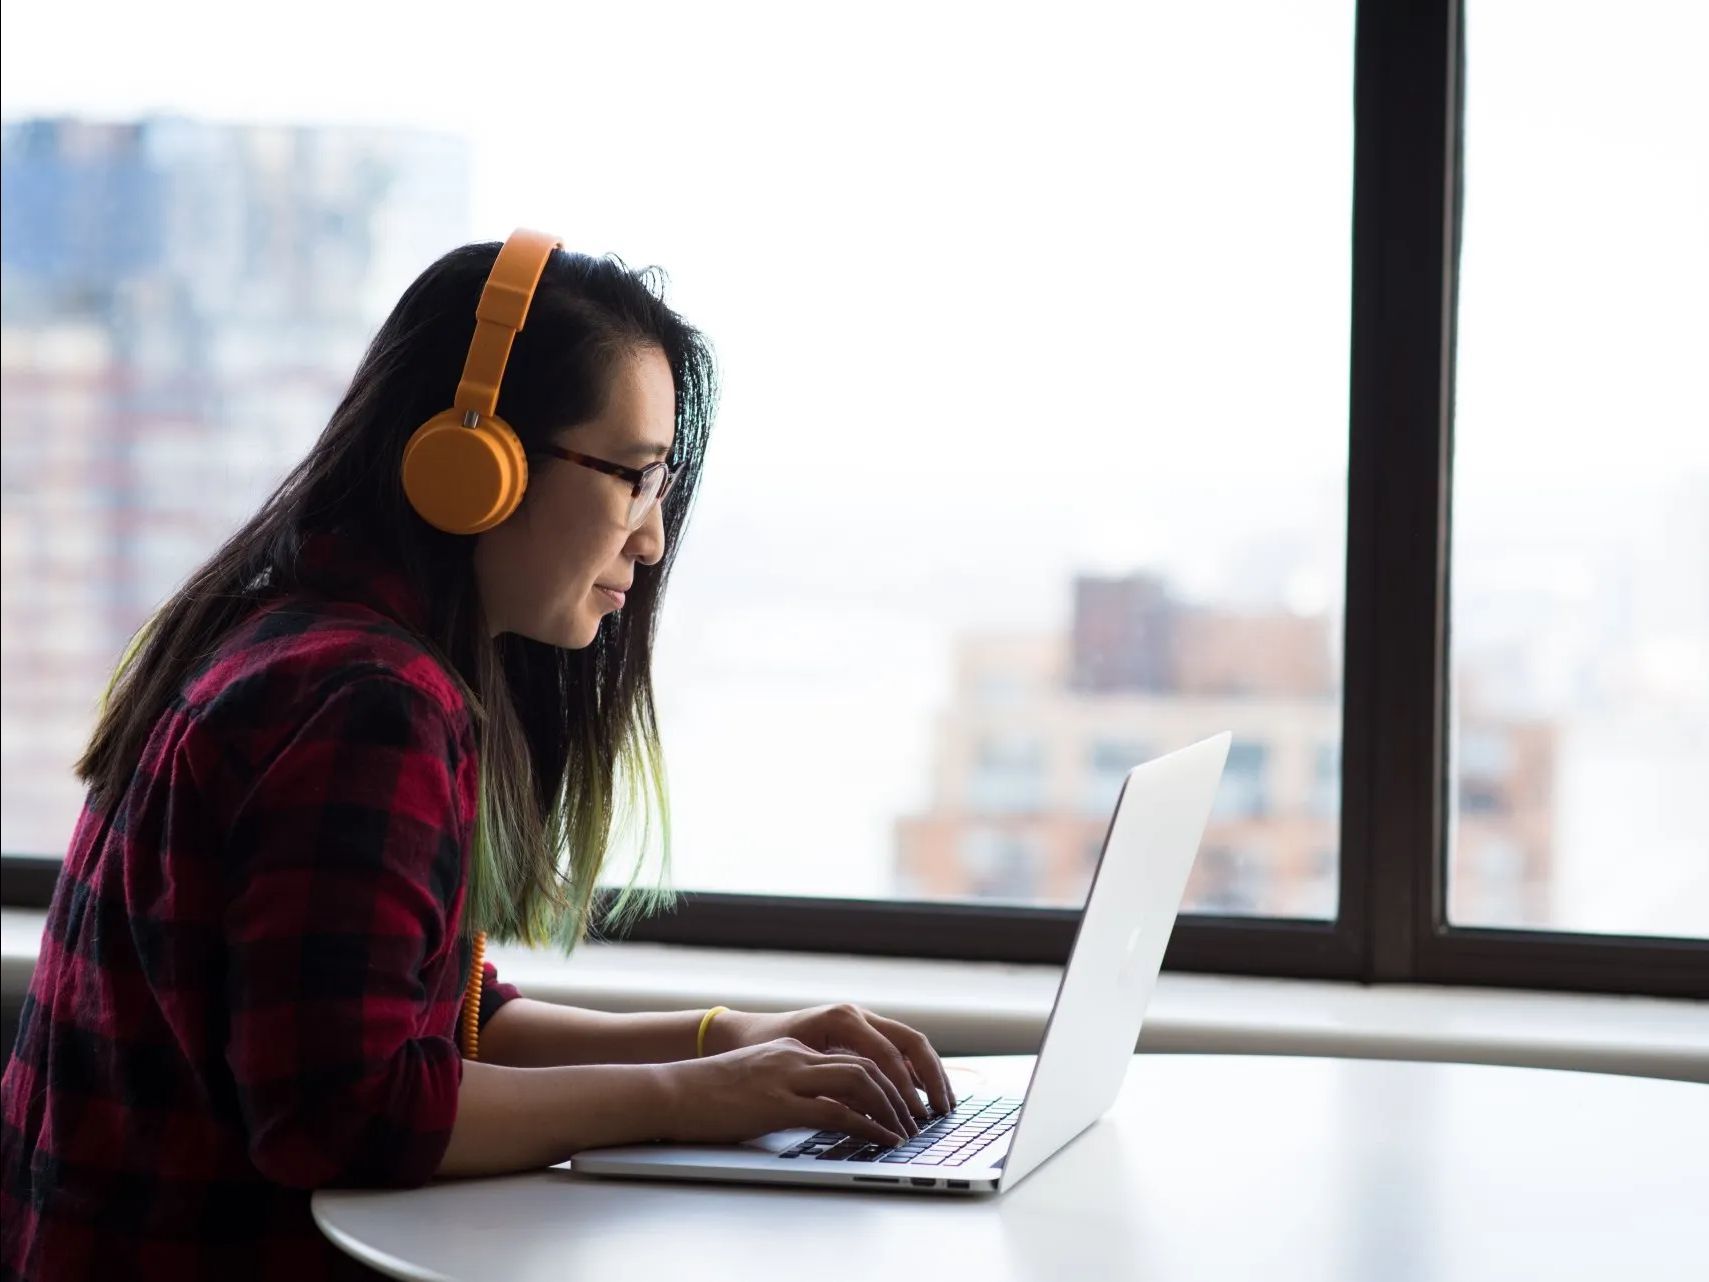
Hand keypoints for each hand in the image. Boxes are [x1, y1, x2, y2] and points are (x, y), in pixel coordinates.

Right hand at [658, 1036, 919, 1147]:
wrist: (670, 1092)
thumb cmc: (707, 1094)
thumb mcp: (756, 1080)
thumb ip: (789, 1086)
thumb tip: (818, 1109)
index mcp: (793, 1048)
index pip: (855, 1054)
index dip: (888, 1076)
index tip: (908, 1099)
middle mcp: (796, 1055)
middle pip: (867, 1062)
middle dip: (901, 1090)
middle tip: (919, 1116)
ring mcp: (787, 1076)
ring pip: (860, 1080)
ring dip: (891, 1107)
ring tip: (906, 1130)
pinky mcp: (778, 1102)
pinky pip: (836, 1111)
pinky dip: (867, 1125)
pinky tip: (882, 1139)